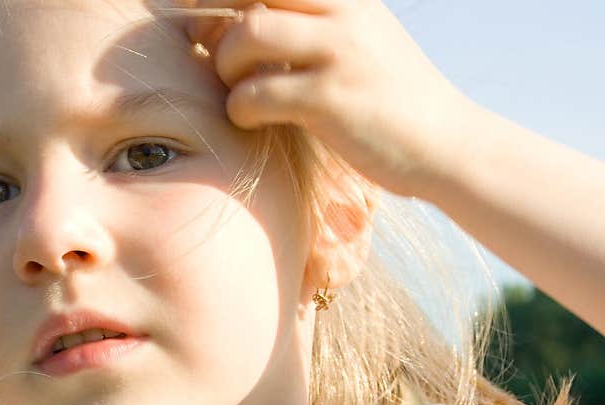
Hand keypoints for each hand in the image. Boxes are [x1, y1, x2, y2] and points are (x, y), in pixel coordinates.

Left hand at [184, 0, 479, 198]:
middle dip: (212, 13)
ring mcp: (340, 52)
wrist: (447, 145)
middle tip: (206, 45)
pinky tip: (250, 119)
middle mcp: (345, 12)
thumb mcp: (361, 41)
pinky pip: (257, 93)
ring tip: (236, 88)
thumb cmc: (391, 100)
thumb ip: (313, 24)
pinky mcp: (332, 100)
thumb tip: (247, 22)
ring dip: (226, 64)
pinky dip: (239, 108)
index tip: (206, 12)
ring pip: (248, 33)